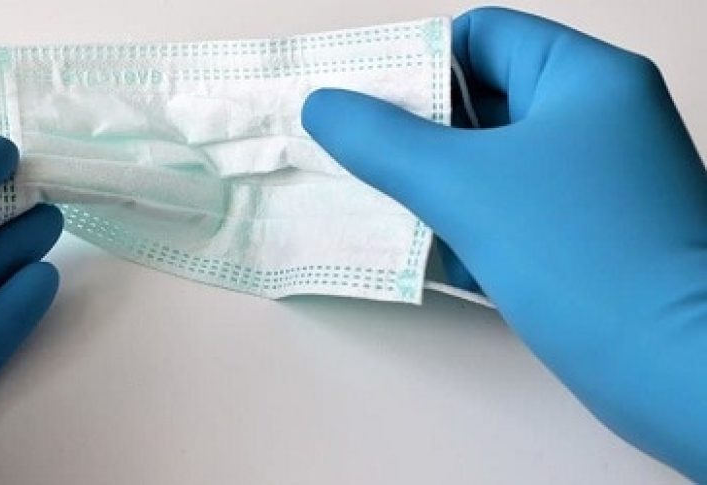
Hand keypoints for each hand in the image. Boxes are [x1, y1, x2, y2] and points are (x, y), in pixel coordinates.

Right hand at [303, 7, 706, 479]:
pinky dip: (464, 227)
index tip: (356, 105)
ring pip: (491, 164)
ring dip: (430, 186)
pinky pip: (510, 213)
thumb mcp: (465, 188)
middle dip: (411, 133)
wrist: (684, 376)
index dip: (414, 63)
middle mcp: (597, 119)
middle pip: (482, 101)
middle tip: (347, 158)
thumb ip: (384, 142)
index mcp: (585, 77)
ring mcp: (596, 184)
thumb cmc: (579, 256)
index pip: (482, 37)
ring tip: (367, 207)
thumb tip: (322, 105)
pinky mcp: (589, 241)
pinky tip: (418, 255)